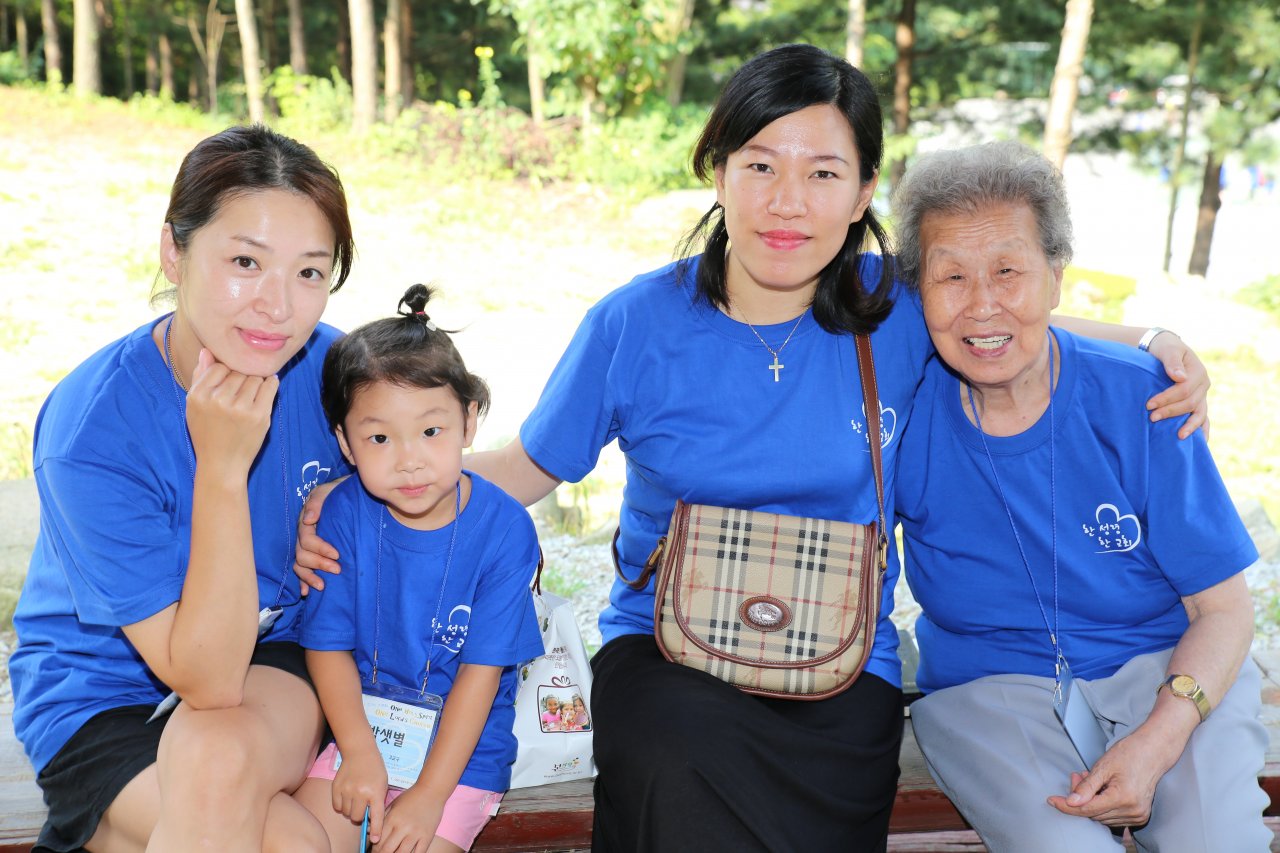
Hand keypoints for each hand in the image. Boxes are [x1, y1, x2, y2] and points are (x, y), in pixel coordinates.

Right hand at [185, 348, 279, 478]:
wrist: (222, 464)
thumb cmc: (207, 433)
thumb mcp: (194, 406)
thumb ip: (200, 377)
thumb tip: (207, 350)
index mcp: (198, 396)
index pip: (219, 366)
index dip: (227, 372)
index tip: (229, 383)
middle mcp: (218, 401)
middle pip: (238, 371)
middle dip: (242, 377)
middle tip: (242, 391)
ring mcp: (240, 409)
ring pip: (255, 377)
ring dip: (256, 381)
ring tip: (251, 394)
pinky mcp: (259, 416)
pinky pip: (270, 386)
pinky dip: (271, 383)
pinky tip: (266, 387)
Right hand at [294, 477, 343, 595]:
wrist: (347, 494)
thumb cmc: (338, 492)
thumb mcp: (328, 491)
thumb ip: (318, 502)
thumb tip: (308, 519)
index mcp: (306, 521)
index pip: (307, 539)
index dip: (320, 548)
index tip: (337, 554)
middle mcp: (303, 536)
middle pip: (302, 555)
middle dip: (319, 564)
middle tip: (338, 569)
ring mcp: (306, 546)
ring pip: (299, 565)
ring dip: (309, 577)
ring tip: (322, 586)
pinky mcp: (312, 554)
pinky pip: (301, 570)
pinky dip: (303, 581)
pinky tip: (306, 592)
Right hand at [332, 748, 387, 839]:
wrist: (360, 752)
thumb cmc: (374, 769)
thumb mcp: (382, 784)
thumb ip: (377, 802)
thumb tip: (370, 822)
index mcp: (376, 792)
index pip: (376, 816)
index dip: (376, 830)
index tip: (375, 840)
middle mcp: (361, 793)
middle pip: (356, 818)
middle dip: (359, 817)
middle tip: (362, 808)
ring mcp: (347, 790)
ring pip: (346, 813)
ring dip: (350, 810)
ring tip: (355, 799)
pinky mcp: (336, 788)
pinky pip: (337, 807)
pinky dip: (341, 805)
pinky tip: (346, 796)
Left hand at [373, 784, 445, 852]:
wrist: (432, 790)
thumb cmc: (411, 796)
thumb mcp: (394, 804)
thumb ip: (382, 818)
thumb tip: (368, 831)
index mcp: (392, 818)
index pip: (378, 840)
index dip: (374, 849)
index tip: (374, 850)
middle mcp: (403, 827)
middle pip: (387, 850)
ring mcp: (416, 833)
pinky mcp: (427, 836)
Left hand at [1046, 734, 1171, 826]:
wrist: (1154, 751)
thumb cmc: (1130, 753)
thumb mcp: (1103, 766)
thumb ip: (1086, 787)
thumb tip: (1071, 802)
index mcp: (1123, 798)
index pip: (1087, 810)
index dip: (1066, 806)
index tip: (1052, 800)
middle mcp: (1132, 810)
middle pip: (1094, 814)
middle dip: (1079, 798)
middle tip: (1076, 776)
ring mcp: (1138, 815)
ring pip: (1102, 817)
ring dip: (1090, 801)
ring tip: (1088, 779)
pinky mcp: (1140, 815)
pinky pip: (1112, 817)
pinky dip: (1101, 805)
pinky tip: (1100, 789)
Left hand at [1144, 333, 1209, 439]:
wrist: (1166, 348)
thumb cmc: (1165, 348)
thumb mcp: (1168, 349)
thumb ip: (1172, 361)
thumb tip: (1179, 377)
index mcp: (1198, 372)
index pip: (1184, 390)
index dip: (1167, 398)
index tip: (1149, 405)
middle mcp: (1203, 385)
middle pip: (1190, 403)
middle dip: (1171, 411)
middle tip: (1152, 418)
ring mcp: (1202, 395)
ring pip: (1199, 413)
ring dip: (1189, 426)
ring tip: (1178, 437)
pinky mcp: (1197, 403)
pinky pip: (1203, 418)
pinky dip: (1202, 430)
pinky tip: (1200, 442)